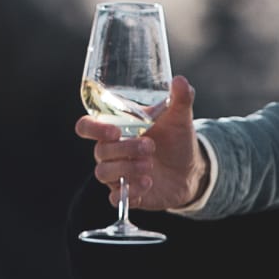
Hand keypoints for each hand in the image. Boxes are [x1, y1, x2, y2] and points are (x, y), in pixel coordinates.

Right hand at [76, 75, 205, 213]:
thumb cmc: (177, 139)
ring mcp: (117, 173)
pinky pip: (114, 197)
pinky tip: (147, 183)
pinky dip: (129, 192)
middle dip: (124, 149)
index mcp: (116, 128)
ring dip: (126, 169)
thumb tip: (181, 80)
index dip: (93, 129)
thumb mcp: (180, 118)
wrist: (191, 170)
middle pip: (100, 151)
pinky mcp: (126, 193)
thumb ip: (180, 98)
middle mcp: (111, 151)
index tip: (114, 131)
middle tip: (150, 147)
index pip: (87, 126)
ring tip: (150, 166)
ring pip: (103, 173)